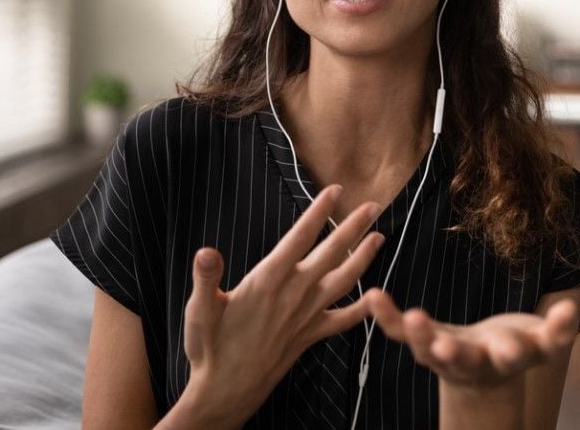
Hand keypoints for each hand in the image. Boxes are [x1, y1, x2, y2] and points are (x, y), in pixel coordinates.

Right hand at [171, 185, 385, 427]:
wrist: (225, 390)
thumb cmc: (210, 347)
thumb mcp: (199, 310)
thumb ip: (206, 279)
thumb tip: (206, 252)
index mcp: (268, 281)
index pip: (300, 238)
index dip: (319, 212)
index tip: (335, 190)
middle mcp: (293, 296)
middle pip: (331, 254)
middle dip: (354, 228)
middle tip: (374, 205)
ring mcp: (305, 317)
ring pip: (344, 282)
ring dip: (364, 259)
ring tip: (380, 238)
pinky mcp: (309, 336)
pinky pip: (342, 320)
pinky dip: (361, 308)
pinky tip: (375, 297)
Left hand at [364, 288, 578, 389]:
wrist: (487, 372)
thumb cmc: (520, 347)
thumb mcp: (543, 342)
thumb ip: (557, 330)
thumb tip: (571, 311)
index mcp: (505, 360)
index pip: (511, 357)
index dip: (512, 351)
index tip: (513, 346)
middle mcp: (472, 362)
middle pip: (463, 361)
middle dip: (456, 354)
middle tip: (446, 347)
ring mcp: (444, 354)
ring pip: (427, 349)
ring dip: (418, 335)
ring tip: (411, 316)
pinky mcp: (423, 342)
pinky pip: (399, 332)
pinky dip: (385, 317)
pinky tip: (372, 295)